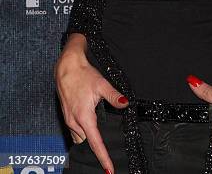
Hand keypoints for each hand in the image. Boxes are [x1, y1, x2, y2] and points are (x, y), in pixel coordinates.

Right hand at [54, 48, 128, 173]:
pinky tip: (89, 126)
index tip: (109, 169)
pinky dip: (82, 132)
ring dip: (88, 139)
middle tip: (109, 152)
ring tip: (99, 139)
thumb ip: (113, 96)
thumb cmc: (83, 75)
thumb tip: (125, 104)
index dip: (103, 157)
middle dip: (96, 148)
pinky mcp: (66, 115)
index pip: (95, 143)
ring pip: (79, 137)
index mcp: (84, 117)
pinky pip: (75, 130)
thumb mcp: (101, 84)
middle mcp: (75, 121)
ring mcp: (69, 119)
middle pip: (87, 142)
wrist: (66, 67)